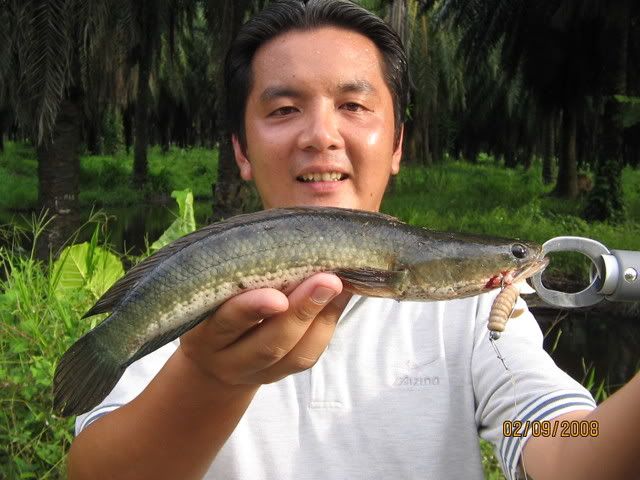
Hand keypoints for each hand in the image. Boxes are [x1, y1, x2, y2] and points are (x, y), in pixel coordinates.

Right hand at [179, 273, 350, 385]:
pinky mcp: (281, 374)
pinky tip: (342, 296)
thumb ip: (235, 272)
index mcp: (205, 334)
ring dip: (322, 317)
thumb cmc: (211, 304)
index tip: (277, 297)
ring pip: (295, 355)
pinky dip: (328, 324)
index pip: (228, 322)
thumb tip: (283, 240)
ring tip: (341, 284)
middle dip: (301, 311)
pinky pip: (308, 355)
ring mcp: (257, 373)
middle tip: (328, 281)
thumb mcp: (211, 290)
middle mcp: (229, 359)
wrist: (209, 357)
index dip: (252, 310)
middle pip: (269, 344)